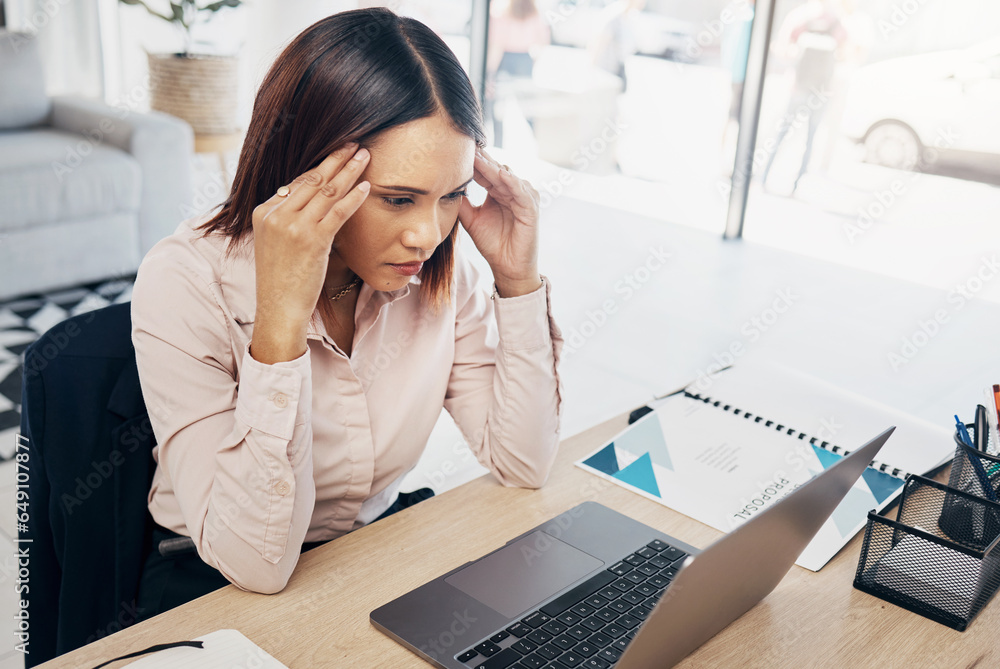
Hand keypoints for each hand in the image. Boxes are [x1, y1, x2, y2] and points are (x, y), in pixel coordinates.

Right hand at [250, 144, 370, 362]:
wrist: (279, 308)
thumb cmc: (282, 278)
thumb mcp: (275, 242)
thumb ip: (287, 218)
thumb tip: (305, 195)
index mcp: (264, 212)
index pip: (297, 183)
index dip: (320, 168)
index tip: (336, 155)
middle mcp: (276, 215)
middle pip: (312, 180)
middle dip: (336, 160)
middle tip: (354, 144)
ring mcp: (294, 226)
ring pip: (327, 191)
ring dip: (349, 171)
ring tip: (365, 156)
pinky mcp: (312, 240)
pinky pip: (338, 212)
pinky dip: (354, 197)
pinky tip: (367, 186)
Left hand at [459, 149, 542, 297]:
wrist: (507, 267)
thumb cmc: (492, 244)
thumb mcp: (471, 220)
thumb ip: (461, 203)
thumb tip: (446, 187)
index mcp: (498, 191)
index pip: (484, 171)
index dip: (471, 162)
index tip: (456, 149)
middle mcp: (511, 191)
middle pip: (495, 169)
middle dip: (481, 158)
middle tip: (466, 144)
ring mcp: (523, 198)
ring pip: (507, 177)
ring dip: (493, 167)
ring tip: (479, 156)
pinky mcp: (531, 209)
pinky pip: (522, 192)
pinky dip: (512, 182)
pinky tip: (501, 174)